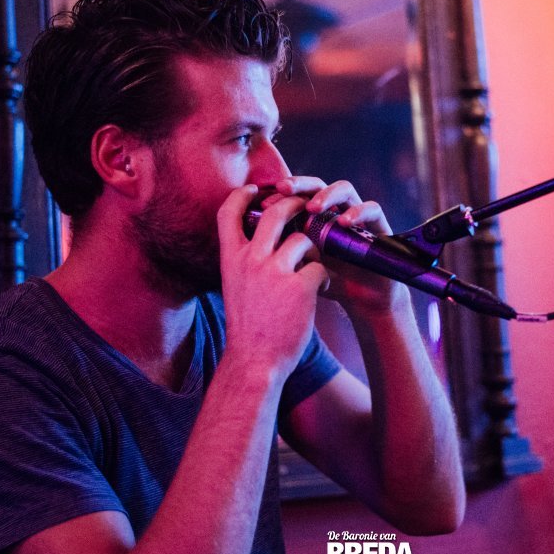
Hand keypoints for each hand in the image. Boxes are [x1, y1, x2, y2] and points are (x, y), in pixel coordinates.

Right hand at [216, 185, 330, 379]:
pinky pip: (321, 267)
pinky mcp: (301, 286)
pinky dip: (325, 278)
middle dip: (294, 205)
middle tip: (306, 206)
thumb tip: (264, 241)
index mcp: (231, 259)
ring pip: (304, 240)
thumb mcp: (235, 288)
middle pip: (275, 213)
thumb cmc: (247, 329)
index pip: (228, 213)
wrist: (254, 363)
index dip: (242, 196)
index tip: (255, 190)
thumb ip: (246, 263)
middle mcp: (251, 259)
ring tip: (315, 268)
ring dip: (315, 250)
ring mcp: (276, 271)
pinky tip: (323, 292)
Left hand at [264, 176, 406, 314]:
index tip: (264, 202)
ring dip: (327, 195)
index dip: (281, 194)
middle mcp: (336, 210)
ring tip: (313, 207)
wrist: (363, 300)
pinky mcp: (379, 225)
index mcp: (315, 216)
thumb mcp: (302, 265)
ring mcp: (358, 215)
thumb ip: (286, 249)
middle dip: (300, 184)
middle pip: (317, 184)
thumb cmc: (330, 281)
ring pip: (344, 189)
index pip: (297, 193)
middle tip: (284, 188)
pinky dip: (359, 212)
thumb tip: (258, 237)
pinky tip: (344, 222)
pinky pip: (372, 209)